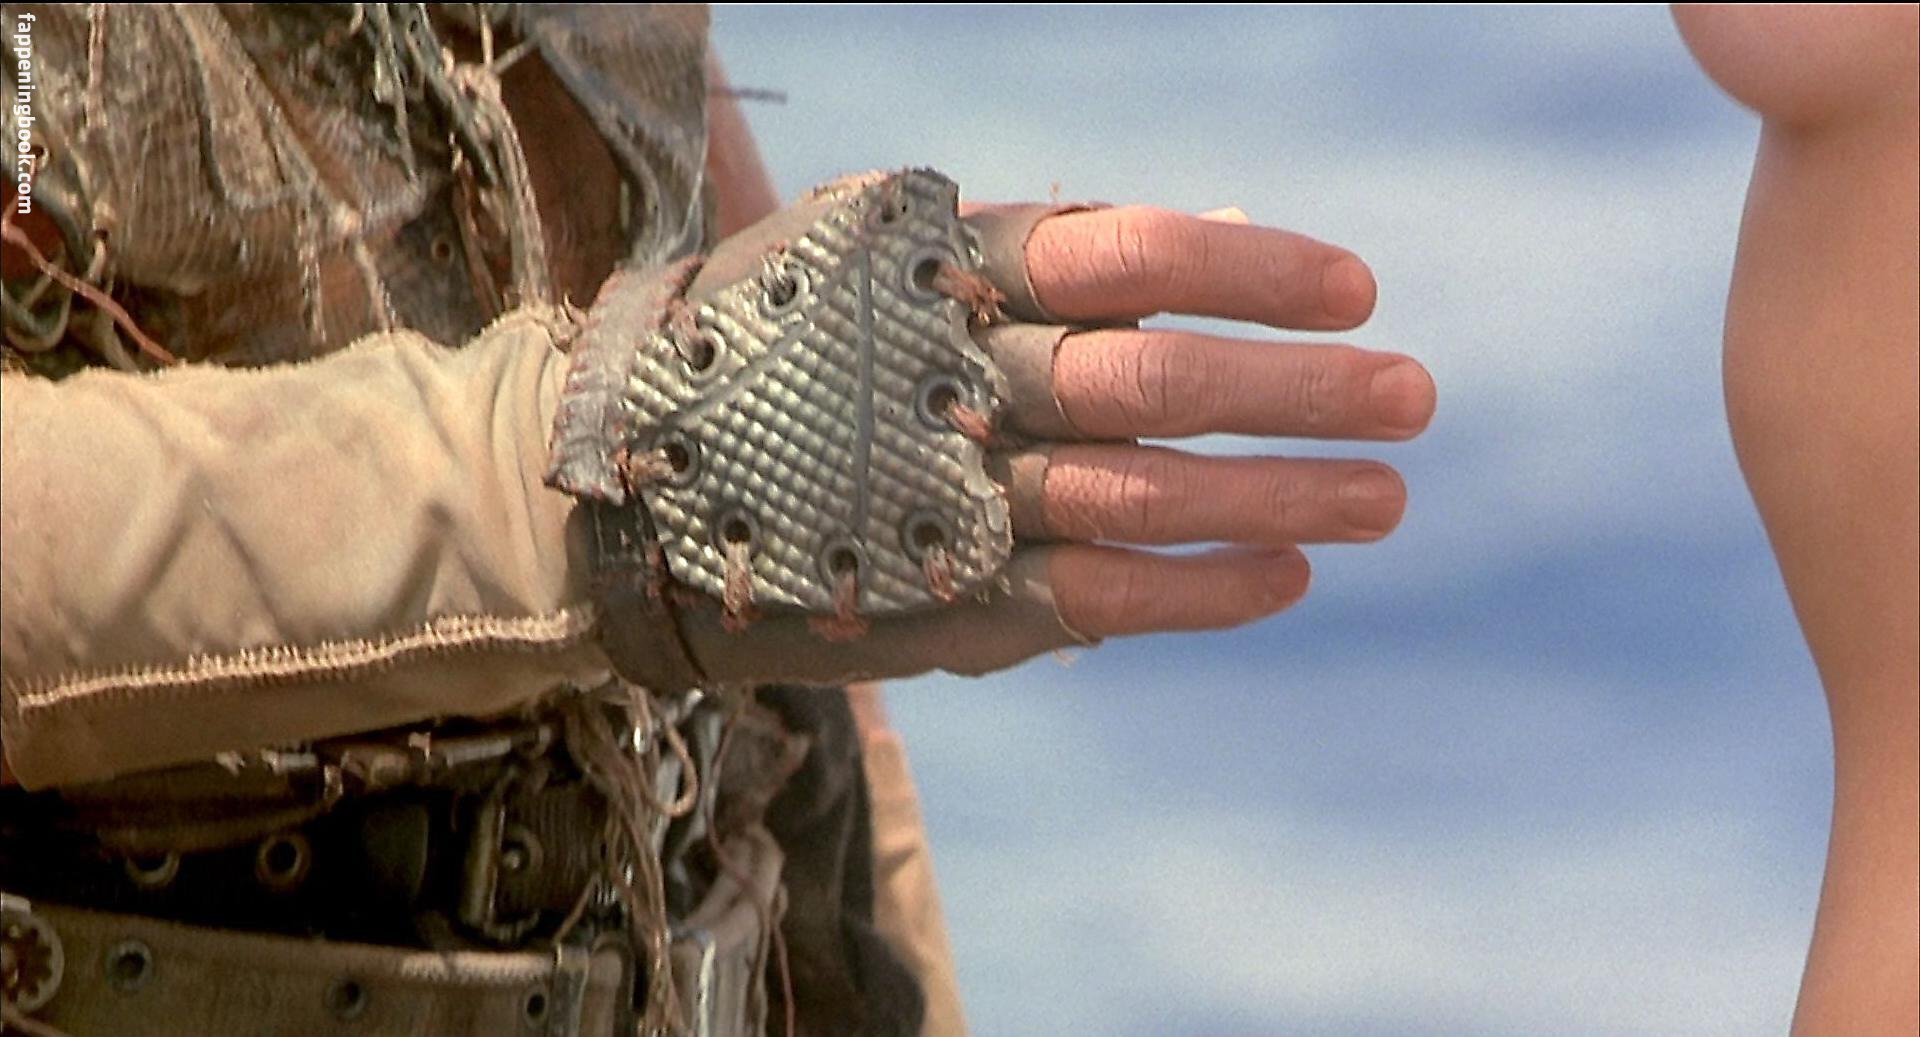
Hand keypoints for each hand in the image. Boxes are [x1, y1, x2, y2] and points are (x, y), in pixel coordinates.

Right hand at [567, 174, 1435, 687]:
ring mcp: (943, 495)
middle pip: (1154, 380)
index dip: (1250, 271)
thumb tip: (1221, 241)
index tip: (1355, 290)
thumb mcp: (891, 264)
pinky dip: (1202, 590)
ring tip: (1386, 499)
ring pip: (1141, 495)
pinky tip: (1288, 578)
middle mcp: (949, 377)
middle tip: (1414, 399)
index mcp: (941, 268)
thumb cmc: (789, 352)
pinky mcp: (938, 597)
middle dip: (1295, 392)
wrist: (624, 481)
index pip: (1126, 251)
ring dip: (1276, 498)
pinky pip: (1096, 598)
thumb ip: (1038, 263)